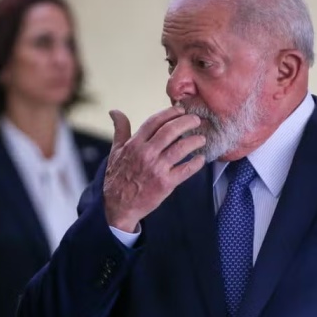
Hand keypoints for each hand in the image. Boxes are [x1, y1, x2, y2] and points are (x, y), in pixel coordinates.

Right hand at [104, 106, 205, 231]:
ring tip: (201, 138)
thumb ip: (120, 130)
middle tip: (196, 120)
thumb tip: (114, 111)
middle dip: (187, 122)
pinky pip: (186, 170)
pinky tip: (201, 159)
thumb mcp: (115, 151)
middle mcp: (146, 154)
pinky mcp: (166, 183)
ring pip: (181, 148)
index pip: (155, 121)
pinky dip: (196, 163)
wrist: (119, 206)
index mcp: (134, 144)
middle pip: (170, 131)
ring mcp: (157, 168)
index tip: (181, 110)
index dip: (170, 113)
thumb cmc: (117, 178)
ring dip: (195, 141)